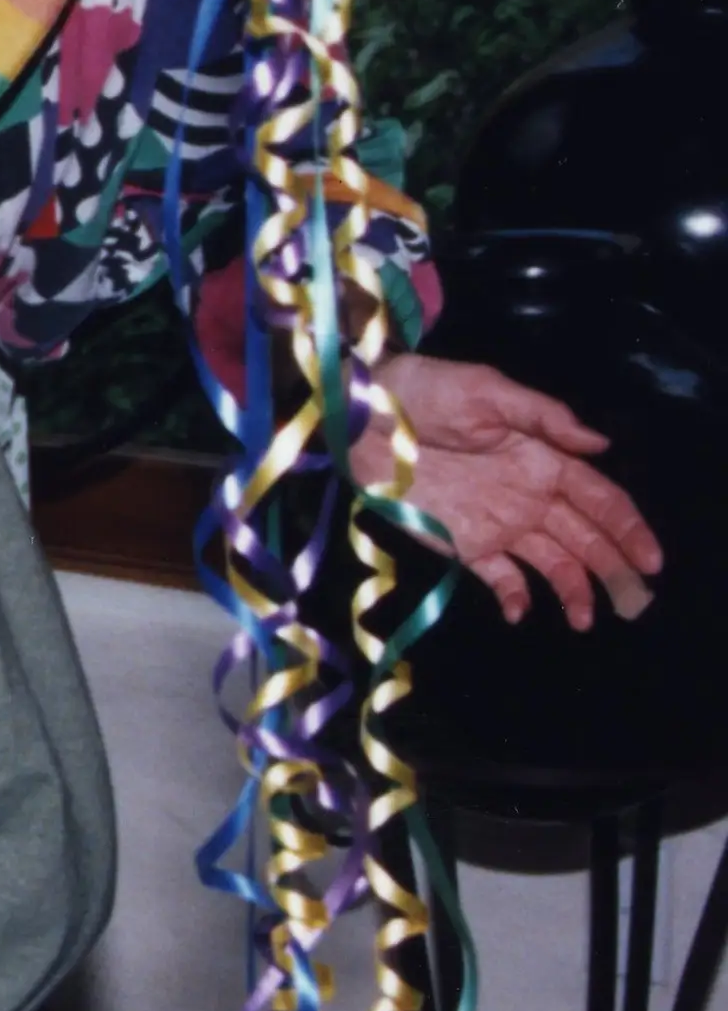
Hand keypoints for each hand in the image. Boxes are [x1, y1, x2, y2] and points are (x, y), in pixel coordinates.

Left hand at [358, 353, 660, 630]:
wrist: (361, 414)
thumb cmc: (426, 392)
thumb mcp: (488, 391)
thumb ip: (545, 417)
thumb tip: (601, 443)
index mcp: (545, 460)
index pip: (600, 499)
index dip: (629, 528)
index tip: (650, 560)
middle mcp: (531, 496)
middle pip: (585, 538)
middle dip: (613, 568)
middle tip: (634, 601)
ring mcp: (498, 522)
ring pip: (551, 563)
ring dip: (572, 591)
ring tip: (583, 619)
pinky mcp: (462, 543)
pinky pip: (498, 575)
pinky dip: (513, 595)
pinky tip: (520, 613)